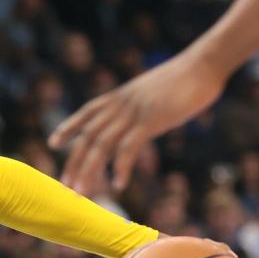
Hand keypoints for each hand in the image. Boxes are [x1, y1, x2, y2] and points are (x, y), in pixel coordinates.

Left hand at [49, 50, 226, 193]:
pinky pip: (128, 147)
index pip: (87, 113)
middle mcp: (121, 104)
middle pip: (88, 136)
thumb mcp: (152, 92)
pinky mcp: (151, 119)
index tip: (53, 143)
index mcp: (120, 96)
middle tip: (66, 186)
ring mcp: (134, 111)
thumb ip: (138, 107)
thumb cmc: (184, 80)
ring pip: (102, 144)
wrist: (205, 63)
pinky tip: (118, 185)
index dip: (69, 127)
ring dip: (90, 171)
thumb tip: (137, 122)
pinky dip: (120, 167)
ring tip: (83, 193)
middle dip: (75, 162)